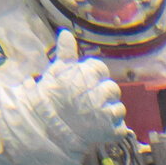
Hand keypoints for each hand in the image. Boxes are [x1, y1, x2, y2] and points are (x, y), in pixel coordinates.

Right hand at [31, 29, 124, 155]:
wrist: (45, 130)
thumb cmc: (49, 100)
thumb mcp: (55, 73)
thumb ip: (66, 54)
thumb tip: (66, 33)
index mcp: (87, 75)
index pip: (100, 69)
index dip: (92, 78)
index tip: (81, 88)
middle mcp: (99, 92)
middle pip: (112, 89)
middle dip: (102, 96)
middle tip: (85, 105)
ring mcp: (106, 113)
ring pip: (118, 108)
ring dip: (108, 113)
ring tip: (90, 119)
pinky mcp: (110, 131)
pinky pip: (121, 128)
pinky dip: (112, 130)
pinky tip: (97, 130)